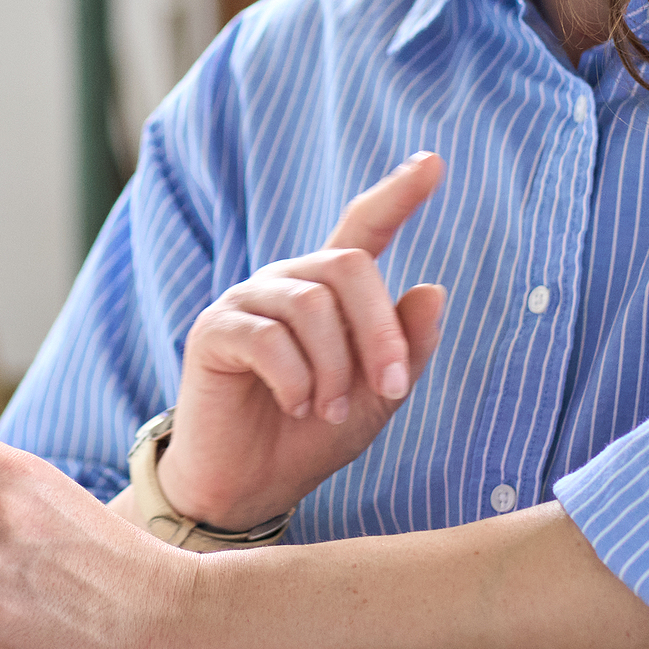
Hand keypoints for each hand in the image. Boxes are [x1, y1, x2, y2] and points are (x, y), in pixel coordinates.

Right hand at [155, 152, 448, 529]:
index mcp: (329, 291)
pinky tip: (296, 406)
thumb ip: (405, 348)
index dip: (398, 194)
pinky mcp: (214, 330)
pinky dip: (295, 379)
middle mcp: (287, 283)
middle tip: (390, 386)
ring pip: (310, 304)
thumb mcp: (377, 398)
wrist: (251, 486)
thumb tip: (434, 288)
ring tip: (332, 411)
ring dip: (335, 367)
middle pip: (348, 264)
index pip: (364, 227)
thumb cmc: (312, 436)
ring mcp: (247, 302)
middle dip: (379, 328)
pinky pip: (266, 337)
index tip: (433, 162)